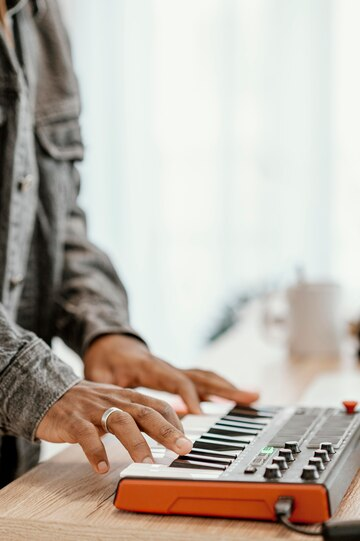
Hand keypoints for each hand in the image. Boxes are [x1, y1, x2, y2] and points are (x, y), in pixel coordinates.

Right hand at [36, 381, 191, 473]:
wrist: (50, 392)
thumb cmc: (89, 403)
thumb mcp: (117, 404)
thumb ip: (139, 415)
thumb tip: (167, 432)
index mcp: (128, 396)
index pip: (158, 405)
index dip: (175, 422)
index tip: (187, 441)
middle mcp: (115, 400)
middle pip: (145, 412)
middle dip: (166, 431)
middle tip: (183, 448)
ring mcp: (94, 409)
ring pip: (119, 422)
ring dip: (136, 443)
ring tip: (147, 463)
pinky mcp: (73, 420)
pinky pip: (86, 435)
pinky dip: (95, 451)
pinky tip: (102, 468)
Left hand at [83, 335, 258, 413]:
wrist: (110, 344)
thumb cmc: (105, 360)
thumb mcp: (98, 375)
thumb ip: (106, 391)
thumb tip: (109, 412)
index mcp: (151, 366)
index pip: (176, 380)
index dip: (189, 396)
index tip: (199, 413)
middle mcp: (168, 367)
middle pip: (202, 377)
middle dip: (226, 389)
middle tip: (250, 397)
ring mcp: (175, 371)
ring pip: (206, 378)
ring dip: (229, 388)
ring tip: (253, 396)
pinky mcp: (176, 377)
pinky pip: (202, 381)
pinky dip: (220, 389)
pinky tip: (234, 399)